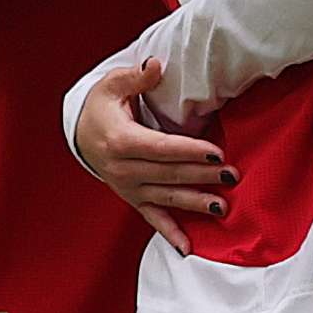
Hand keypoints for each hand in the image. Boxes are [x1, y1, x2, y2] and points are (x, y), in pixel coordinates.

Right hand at [71, 56, 233, 253]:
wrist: (81, 134)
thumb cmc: (103, 107)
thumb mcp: (113, 85)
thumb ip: (137, 77)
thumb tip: (156, 64)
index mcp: (121, 141)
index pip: (161, 148)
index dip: (189, 151)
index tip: (216, 153)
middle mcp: (123, 169)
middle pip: (168, 174)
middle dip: (201, 176)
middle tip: (232, 175)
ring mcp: (128, 187)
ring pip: (166, 198)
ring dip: (194, 203)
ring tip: (222, 208)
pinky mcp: (133, 198)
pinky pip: (153, 218)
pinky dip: (170, 234)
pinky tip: (188, 248)